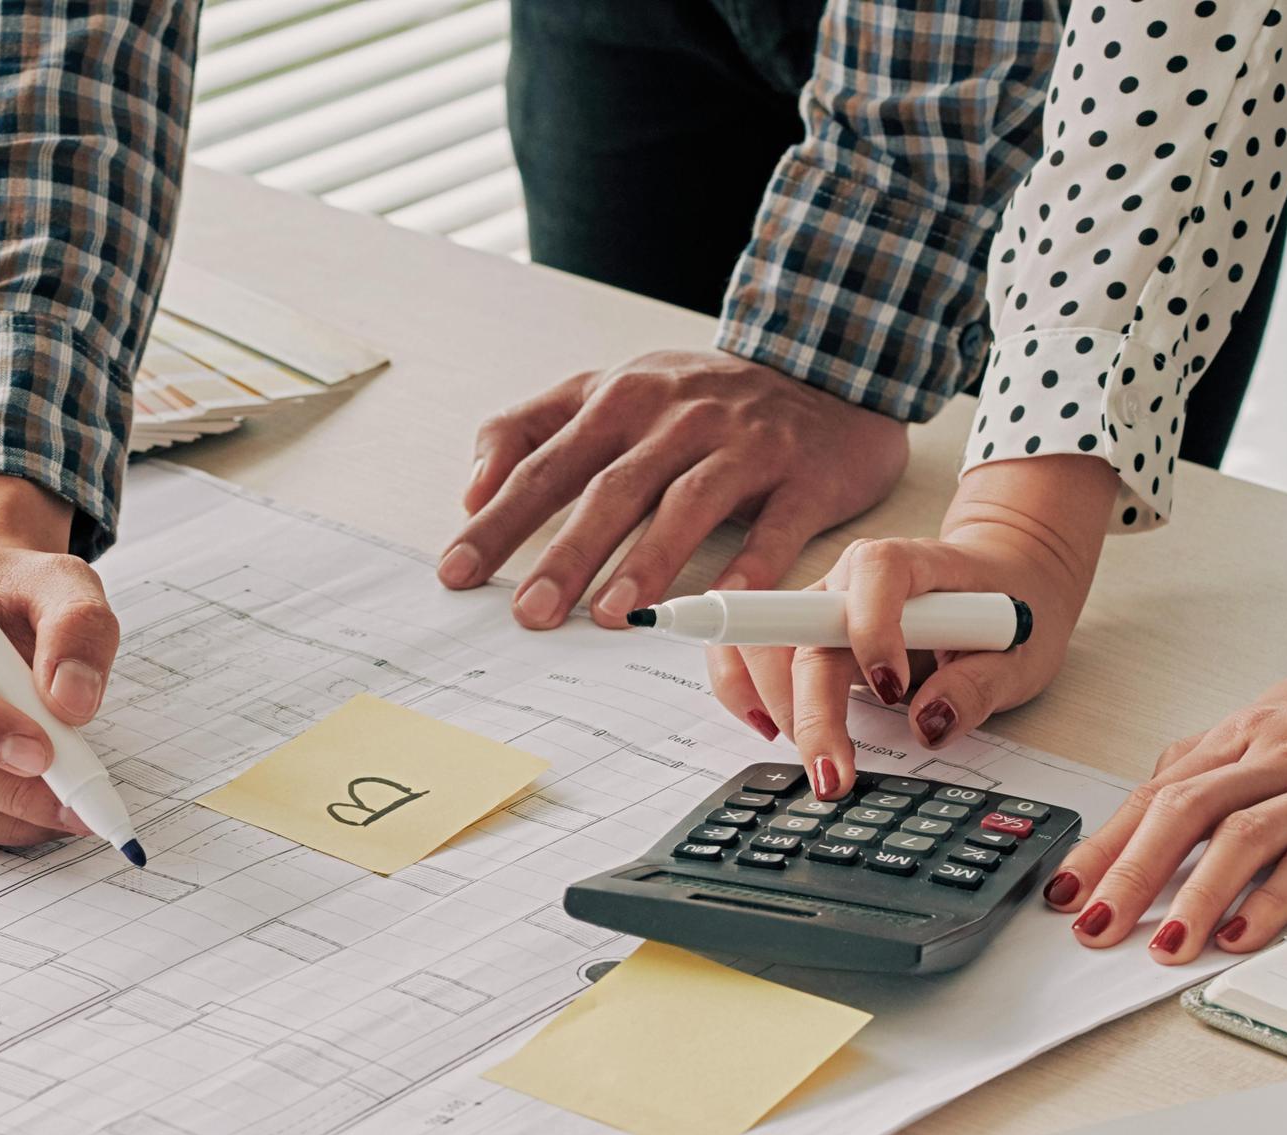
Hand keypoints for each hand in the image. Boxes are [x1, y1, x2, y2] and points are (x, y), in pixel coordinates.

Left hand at [436, 349, 907, 628]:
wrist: (830, 368)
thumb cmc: (703, 401)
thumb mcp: (612, 392)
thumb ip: (533, 429)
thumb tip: (471, 490)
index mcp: (620, 400)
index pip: (546, 465)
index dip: (499, 520)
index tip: (457, 571)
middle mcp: (678, 417)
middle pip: (611, 489)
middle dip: (567, 554)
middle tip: (532, 611)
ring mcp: (744, 443)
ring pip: (687, 504)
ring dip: (649, 561)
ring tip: (614, 614)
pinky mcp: (804, 473)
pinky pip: (777, 525)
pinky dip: (752, 565)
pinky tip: (722, 604)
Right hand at [707, 456, 1115, 795]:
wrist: (1000, 578)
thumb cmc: (1009, 607)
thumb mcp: (1022, 652)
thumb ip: (979, 686)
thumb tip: (928, 724)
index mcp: (909, 563)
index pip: (874, 577)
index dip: (872, 630)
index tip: (891, 691)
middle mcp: (848, 579)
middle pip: (803, 633)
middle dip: (810, 711)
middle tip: (832, 778)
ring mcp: (818, 606)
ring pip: (762, 643)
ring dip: (774, 707)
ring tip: (811, 760)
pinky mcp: (804, 634)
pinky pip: (751, 652)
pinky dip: (744, 690)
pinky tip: (766, 726)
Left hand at [1042, 661, 1286, 960]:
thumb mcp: (1282, 718)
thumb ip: (1218, 758)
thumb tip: (1152, 793)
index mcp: (1247, 732)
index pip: (1158, 791)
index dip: (1107, 844)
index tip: (1068, 889)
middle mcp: (1281, 753)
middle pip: (1186, 811)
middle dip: (1131, 874)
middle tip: (1095, 926)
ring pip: (1244, 837)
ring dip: (1194, 896)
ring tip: (1163, 945)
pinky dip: (1273, 901)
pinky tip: (1240, 934)